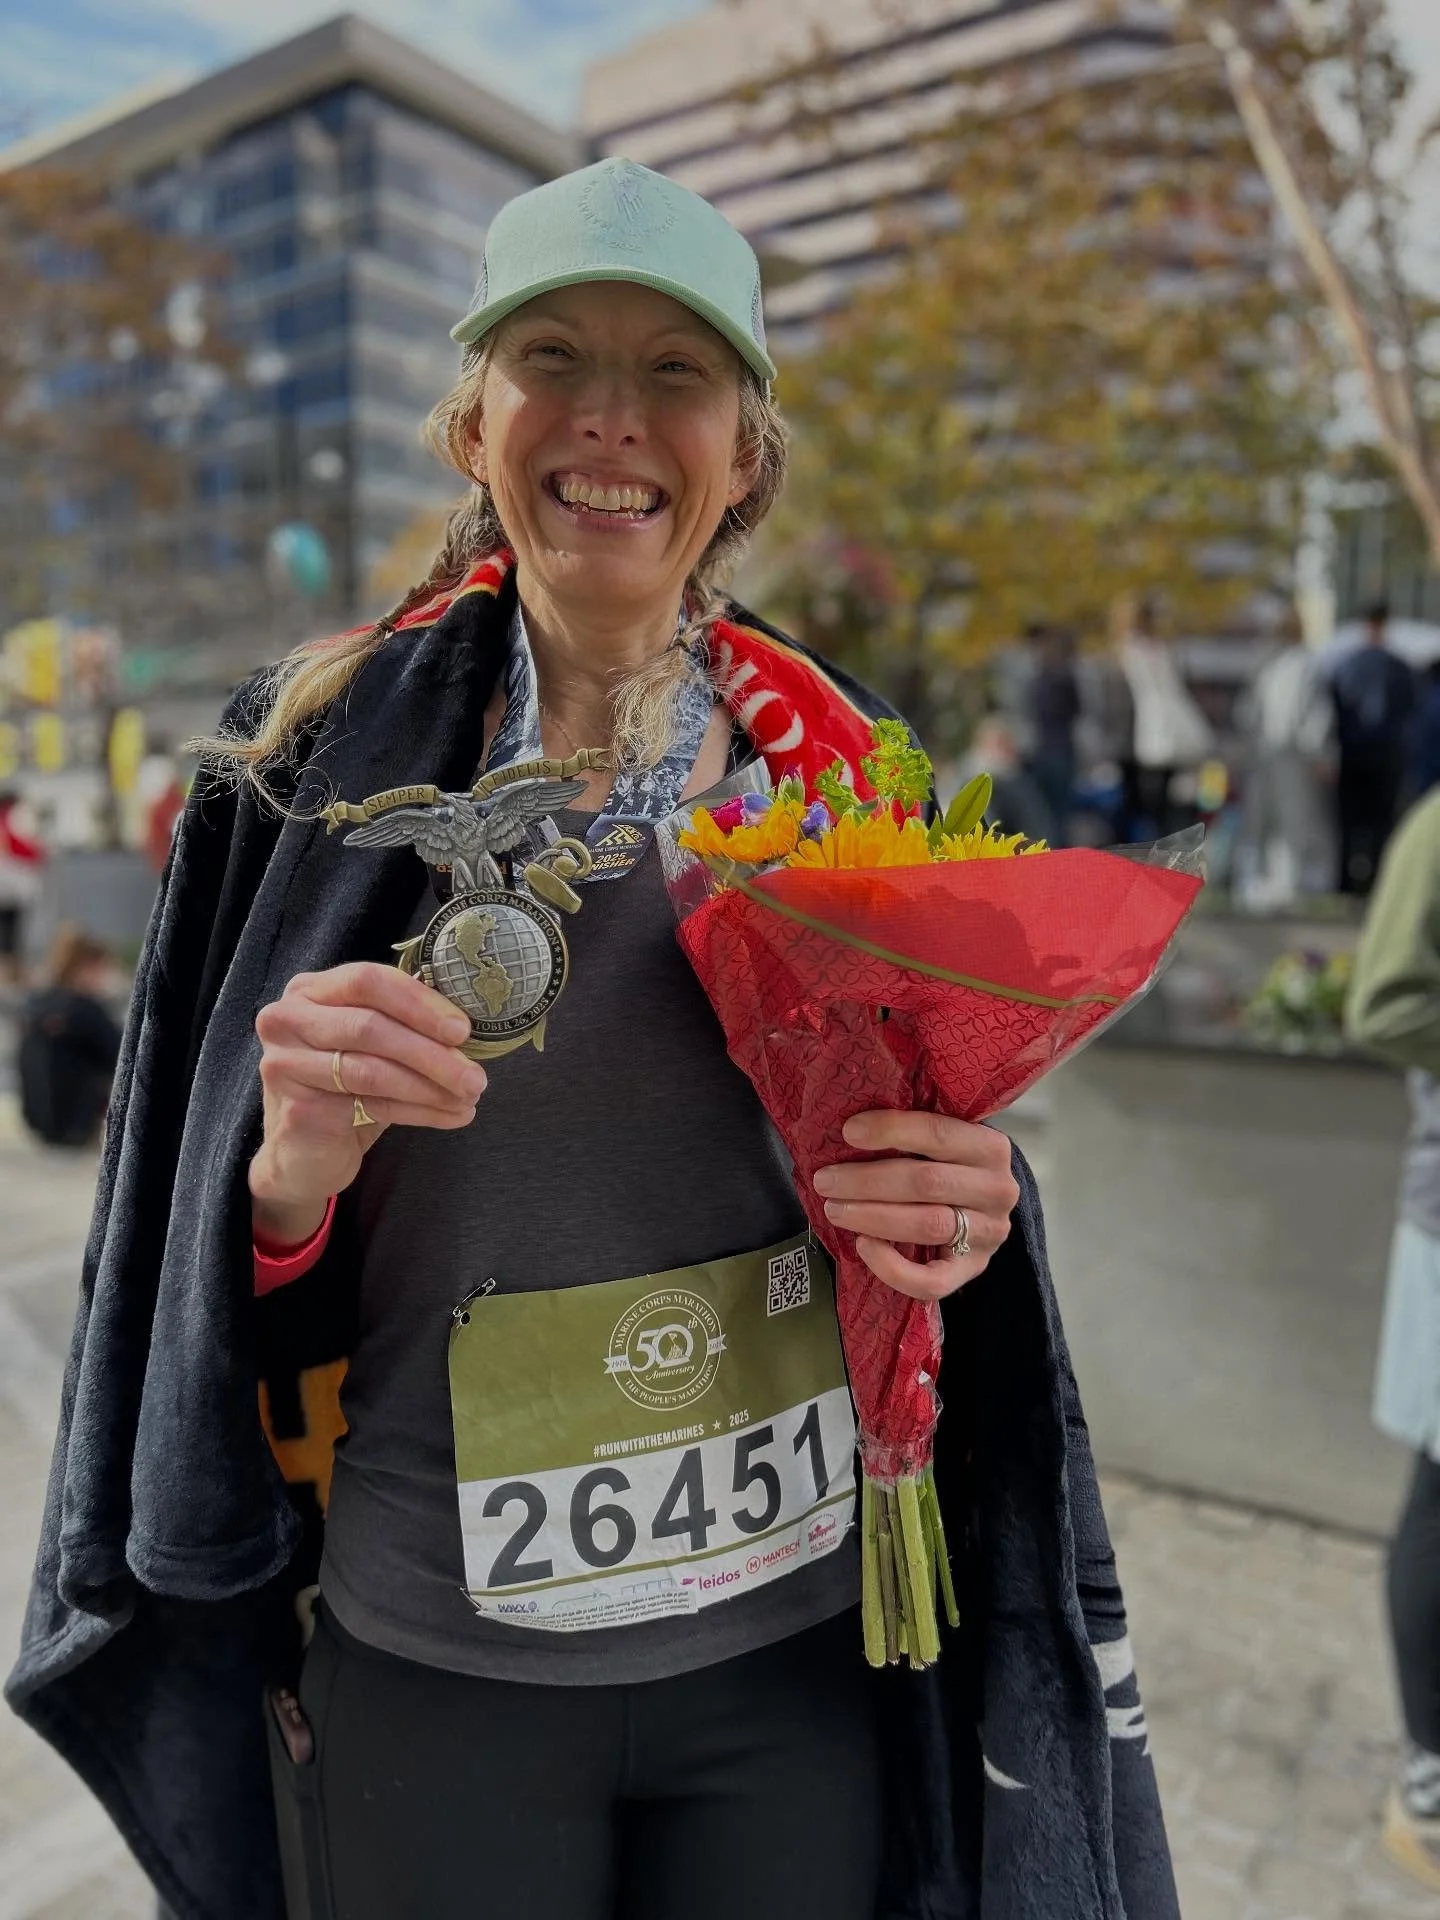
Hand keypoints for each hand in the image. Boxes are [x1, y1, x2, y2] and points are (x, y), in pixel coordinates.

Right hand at [249, 963, 486, 1238]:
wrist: (305, 1151)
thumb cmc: (344, 1088)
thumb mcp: (371, 1045)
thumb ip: (403, 1024)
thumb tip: (463, 1027)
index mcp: (309, 990)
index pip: (368, 980)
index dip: (419, 1003)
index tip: (461, 1030)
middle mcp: (287, 1020)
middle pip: (369, 1027)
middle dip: (431, 1053)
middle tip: (475, 1075)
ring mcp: (285, 1065)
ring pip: (372, 1071)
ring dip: (430, 1086)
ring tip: (469, 1097)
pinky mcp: (298, 1110)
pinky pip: (371, 1106)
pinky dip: (420, 1111)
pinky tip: (451, 1116)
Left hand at [812, 1111, 1018, 1301]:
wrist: (979, 1211)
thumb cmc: (947, 1166)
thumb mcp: (943, 1143)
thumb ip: (911, 1133)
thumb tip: (850, 1128)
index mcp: (990, 1147)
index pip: (939, 1133)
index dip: (891, 1130)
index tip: (848, 1132)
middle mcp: (998, 1189)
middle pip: (927, 1182)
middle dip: (867, 1181)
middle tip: (825, 1180)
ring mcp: (988, 1233)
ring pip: (927, 1224)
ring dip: (872, 1217)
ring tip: (834, 1209)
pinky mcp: (974, 1270)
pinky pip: (933, 1281)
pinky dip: (893, 1267)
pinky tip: (864, 1246)